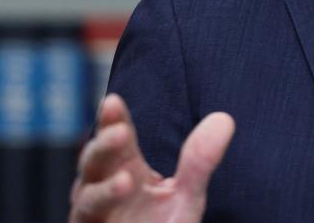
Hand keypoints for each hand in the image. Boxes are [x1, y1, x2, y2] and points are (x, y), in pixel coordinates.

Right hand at [69, 94, 234, 222]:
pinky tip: (124, 187)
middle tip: (118, 129)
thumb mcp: (186, 195)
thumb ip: (200, 161)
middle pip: (96, 158)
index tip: (113, 101)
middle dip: (104, 143)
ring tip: (128, 177)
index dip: (113, 119)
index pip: (117, 136)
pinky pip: (89, 214)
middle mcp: (103, 184)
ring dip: (106, 184)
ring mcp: (92, 210)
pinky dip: (105, 200)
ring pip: (88, 191)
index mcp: (125, 167)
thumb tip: (224, 118)